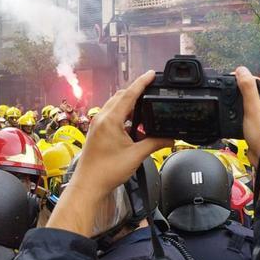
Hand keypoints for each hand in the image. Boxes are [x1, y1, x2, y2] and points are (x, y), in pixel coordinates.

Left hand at [48, 71, 170, 236]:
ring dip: (130, 104)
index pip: (129, 95)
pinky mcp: (97, 132)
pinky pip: (112, 116)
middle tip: (152, 88)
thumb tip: (171, 138)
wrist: (89, 185)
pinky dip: (124, 114)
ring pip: (116, 106)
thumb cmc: (107, 171)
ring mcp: (98, 125)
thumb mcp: (136, 155)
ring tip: (146, 106)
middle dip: (137, 91)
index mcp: (110, 120)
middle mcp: (102, 119)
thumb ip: (155, 143)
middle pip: (121, 97)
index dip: (141, 83)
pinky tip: (134, 123)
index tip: (151, 74)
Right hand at [234, 67, 259, 197]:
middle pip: (250, 92)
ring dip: (235, 103)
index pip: (255, 80)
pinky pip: (244, 118)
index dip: (242, 77)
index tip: (228, 78)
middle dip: (236, 89)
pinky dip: (236, 116)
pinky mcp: (256, 128)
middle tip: (223, 91)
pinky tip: (230, 119)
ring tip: (225, 103)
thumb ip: (248, 88)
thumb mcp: (253, 108)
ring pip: (246, 105)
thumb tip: (242, 70)